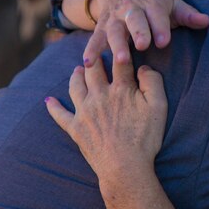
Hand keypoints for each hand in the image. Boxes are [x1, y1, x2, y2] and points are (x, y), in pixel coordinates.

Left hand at [44, 55, 168, 183]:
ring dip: (76, 76)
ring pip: (75, 86)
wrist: (125, 168)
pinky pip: (60, 115)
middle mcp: (99, 96)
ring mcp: (84, 112)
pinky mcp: (75, 128)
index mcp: (121, 89)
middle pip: (93, 70)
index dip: (120, 49)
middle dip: (94, 58)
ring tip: (77, 70)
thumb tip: (143, 67)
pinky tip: (48, 100)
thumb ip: (153, 83)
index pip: (120, 62)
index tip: (120, 41)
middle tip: (94, 52)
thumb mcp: (159, 108)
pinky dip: (53, 107)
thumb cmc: (145, 139)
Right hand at [68, 0, 208, 68]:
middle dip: (139, 31)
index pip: (157, 14)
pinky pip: (95, 39)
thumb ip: (188, 14)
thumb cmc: (153, 5)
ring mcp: (114, 18)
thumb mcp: (171, 5)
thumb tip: (207, 21)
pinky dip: (90, 50)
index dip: (160, 27)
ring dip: (116, 44)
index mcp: (152, 4)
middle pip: (134, 19)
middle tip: (143, 45)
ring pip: (114, 30)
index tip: (164, 41)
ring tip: (121, 59)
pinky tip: (87, 63)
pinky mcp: (101, 27)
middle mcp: (132, 9)